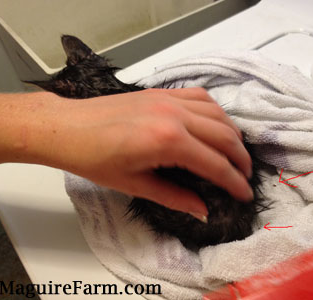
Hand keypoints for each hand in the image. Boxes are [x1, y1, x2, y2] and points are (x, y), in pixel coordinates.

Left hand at [16, 88, 252, 218]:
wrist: (67, 127)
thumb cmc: (94, 159)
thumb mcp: (135, 184)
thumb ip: (174, 197)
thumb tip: (203, 209)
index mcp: (168, 141)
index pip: (215, 164)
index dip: (234, 182)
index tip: (246, 194)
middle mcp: (175, 115)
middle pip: (224, 136)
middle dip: (241, 159)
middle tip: (245, 176)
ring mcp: (169, 99)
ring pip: (217, 113)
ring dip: (232, 133)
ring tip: (236, 152)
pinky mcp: (162, 92)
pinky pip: (200, 97)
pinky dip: (215, 111)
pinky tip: (215, 123)